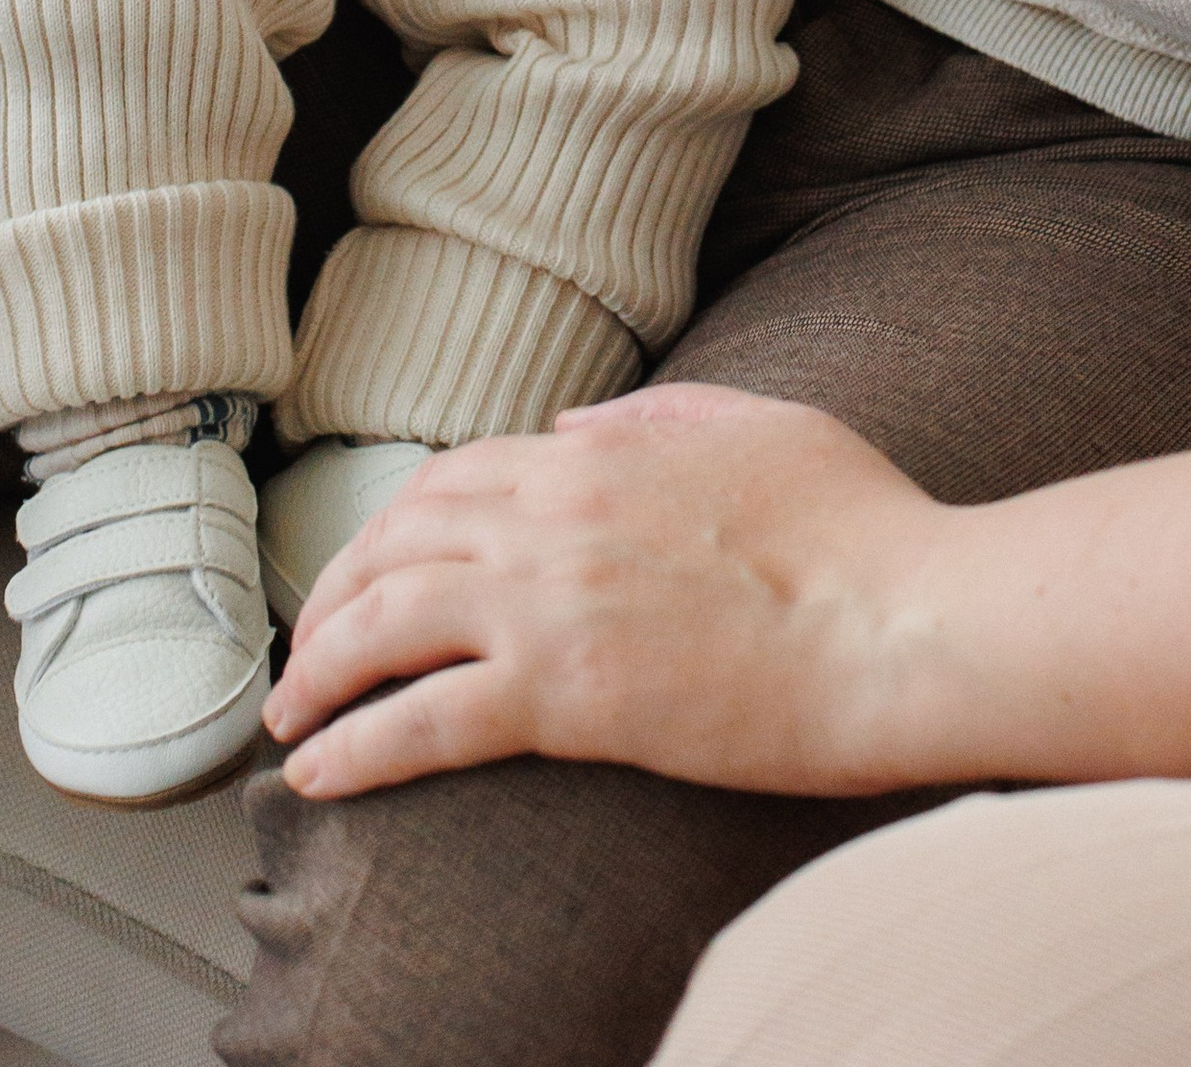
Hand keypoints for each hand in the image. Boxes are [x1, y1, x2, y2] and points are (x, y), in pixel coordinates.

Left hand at [265, 386, 945, 799]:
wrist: (902, 621)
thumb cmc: (860, 528)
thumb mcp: (762, 424)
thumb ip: (662, 416)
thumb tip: (578, 429)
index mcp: (597, 456)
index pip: (452, 480)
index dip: (391, 528)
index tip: (366, 571)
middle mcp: (552, 517)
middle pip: (396, 544)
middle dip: (333, 593)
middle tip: (305, 645)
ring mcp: (552, 604)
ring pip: (385, 624)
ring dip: (319, 667)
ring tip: (287, 713)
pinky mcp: (566, 697)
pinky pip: (424, 720)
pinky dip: (356, 745)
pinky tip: (316, 774)